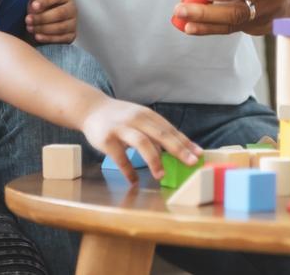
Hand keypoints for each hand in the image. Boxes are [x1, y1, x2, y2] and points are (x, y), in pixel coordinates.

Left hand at [25, 0, 76, 43]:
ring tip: (30, 28)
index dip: (45, 1)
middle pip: (60, 13)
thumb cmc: (40, 10)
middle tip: (28, 19)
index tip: (33, 6)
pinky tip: (37, 36)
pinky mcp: (71, 36)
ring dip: (43, 28)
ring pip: (61, 27)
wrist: (44, 25)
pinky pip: (61, 38)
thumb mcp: (36, 1)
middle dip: (42, 17)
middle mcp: (72, 9)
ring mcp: (73, 23)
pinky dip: (48, 38)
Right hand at [81, 98, 201, 182]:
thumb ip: (154, 132)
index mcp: (147, 115)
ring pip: (142, 143)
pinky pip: (120, 157)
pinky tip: (134, 180)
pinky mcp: (107, 139)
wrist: (90, 108)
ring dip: (154, 160)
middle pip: (161, 134)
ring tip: (161, 175)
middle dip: (178, 149)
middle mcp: (136, 119)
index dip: (185, 142)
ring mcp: (121, 128)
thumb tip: (174, 152)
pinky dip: (128, 170)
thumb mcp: (139, 118)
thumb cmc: (119, 117)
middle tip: (191, 163)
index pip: (170, 129)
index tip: (199, 154)